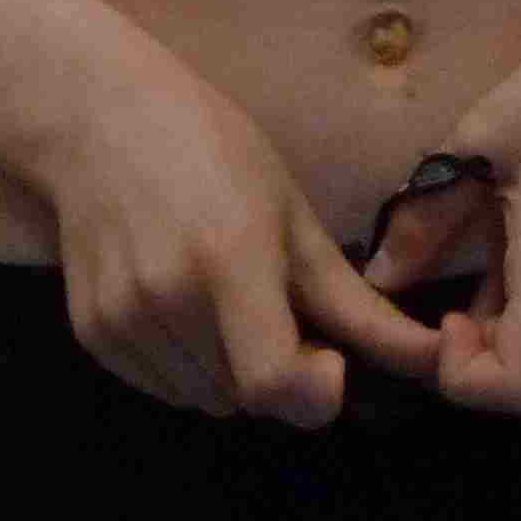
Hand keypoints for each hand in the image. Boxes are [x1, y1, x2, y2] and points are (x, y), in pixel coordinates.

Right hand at [43, 55, 445, 427]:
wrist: (100, 120)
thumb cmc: (213, 148)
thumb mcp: (293, 215)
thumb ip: (355, 303)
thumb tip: (430, 360)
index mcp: (229, 262)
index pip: (275, 385)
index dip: (315, 391)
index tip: (327, 357)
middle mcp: (168, 302)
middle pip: (246, 399)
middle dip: (279, 373)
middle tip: (274, 306)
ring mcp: (121, 322)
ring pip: (207, 400)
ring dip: (232, 373)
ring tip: (224, 298)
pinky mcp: (91, 336)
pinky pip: (165, 388)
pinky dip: (189, 366)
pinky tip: (183, 303)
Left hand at [361, 0, 520, 419]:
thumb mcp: (487, 135)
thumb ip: (429, 212)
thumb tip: (378, 275)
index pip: (519, 391)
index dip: (464, 377)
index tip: (441, 313)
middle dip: (475, 370)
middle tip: (439, 306)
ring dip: (502, 349)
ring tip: (470, 283)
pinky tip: (505, 264)